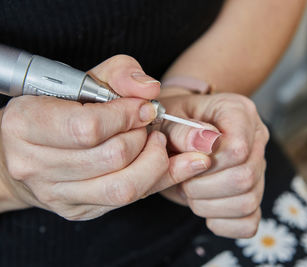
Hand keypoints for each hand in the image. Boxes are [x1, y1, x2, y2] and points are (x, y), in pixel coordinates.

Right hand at [0, 55, 210, 218]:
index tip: (144, 108)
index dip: (126, 116)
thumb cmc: (61, 108)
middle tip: (145, 125)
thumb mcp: (86, 80)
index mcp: (26, 124)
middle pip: (112, 157)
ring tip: (154, 142)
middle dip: (141, 136)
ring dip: (152, 161)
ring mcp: (56, 193)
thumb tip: (149, 88)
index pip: (88, 127)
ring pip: (123, 187)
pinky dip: (156, 180)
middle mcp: (34, 165)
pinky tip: (165, 162)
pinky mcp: (77, 210)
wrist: (31, 149)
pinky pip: (128, 201)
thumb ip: (120, 74)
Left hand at [156, 89, 268, 238]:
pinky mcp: (252, 194)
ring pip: (248, 201)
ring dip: (209, 205)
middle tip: (183, 178)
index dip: (208, 163)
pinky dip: (222, 223)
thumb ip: (182, 131)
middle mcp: (256, 139)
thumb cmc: (171, 123)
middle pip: (244, 177)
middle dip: (204, 186)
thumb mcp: (166, 119)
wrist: (173, 134)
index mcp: (239, 112)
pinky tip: (205, 207)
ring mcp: (258, 169)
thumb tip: (205, 143)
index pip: (238, 148)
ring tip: (190, 190)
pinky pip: (248, 222)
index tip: (185, 160)